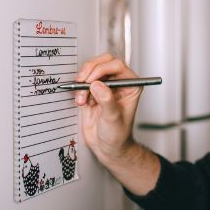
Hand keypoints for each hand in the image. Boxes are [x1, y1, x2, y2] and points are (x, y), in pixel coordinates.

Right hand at [75, 53, 160, 194]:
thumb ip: (107, 101)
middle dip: (90, 71)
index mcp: (131, 84)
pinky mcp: (93, 91)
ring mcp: (105, 86)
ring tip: (81, 99)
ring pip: (91, 70)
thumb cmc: (118, 135)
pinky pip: (83, 82)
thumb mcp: (113, 118)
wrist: (107, 147)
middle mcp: (119, 82)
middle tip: (82, 82)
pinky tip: (80, 102)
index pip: (117, 66)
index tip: (91, 80)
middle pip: (103, 62)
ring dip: (82, 82)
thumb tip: (98, 85)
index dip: (102, 69)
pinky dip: (78, 89)